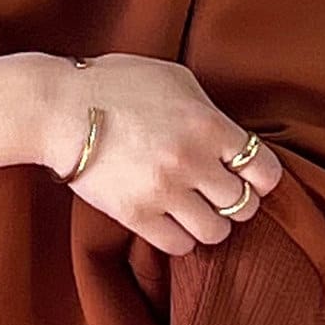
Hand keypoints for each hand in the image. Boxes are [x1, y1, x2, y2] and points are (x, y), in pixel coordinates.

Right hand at [36, 52, 283, 256]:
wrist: (60, 108)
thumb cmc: (116, 85)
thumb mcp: (175, 79)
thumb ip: (210, 110)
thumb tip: (232, 139)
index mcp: (209, 125)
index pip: (264, 171)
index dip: (263, 180)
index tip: (251, 179)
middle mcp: (192, 161)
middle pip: (243, 205)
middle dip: (236, 201)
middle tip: (219, 195)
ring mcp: (164, 191)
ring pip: (215, 232)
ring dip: (210, 223)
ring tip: (195, 212)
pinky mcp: (136, 214)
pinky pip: (179, 245)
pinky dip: (180, 238)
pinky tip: (170, 221)